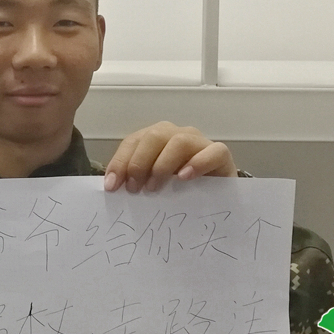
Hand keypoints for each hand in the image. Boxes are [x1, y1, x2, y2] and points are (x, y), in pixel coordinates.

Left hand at [104, 121, 236, 192]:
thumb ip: (136, 181)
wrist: (218, 198)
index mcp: (157, 139)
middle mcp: (177, 134)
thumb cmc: (181, 191)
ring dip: (162, 165)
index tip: (112, 186)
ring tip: (154, 187)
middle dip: (138, 163)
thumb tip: (113, 187)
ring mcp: (200, 142)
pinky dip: (197, 163)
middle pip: (154, 137)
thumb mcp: (154, 184)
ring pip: (179, 141)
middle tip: (134, 189)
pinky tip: (184, 178)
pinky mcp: (221, 155)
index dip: (120, 162)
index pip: (133, 141)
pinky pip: (213, 151)